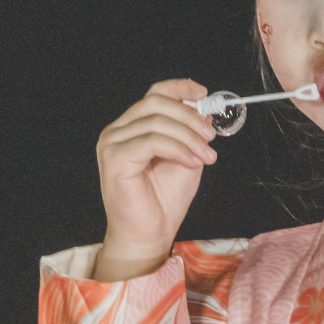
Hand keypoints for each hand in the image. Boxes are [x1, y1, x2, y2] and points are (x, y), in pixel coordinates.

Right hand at [94, 80, 215, 281]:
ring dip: (189, 137)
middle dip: (190, 117)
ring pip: (156, 122)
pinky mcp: (114, 158)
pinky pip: (152, 141)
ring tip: (206, 156)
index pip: (154, 94)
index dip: (179, 88)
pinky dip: (178, 148)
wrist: (149, 234)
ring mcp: (112, 143)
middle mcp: (117, 131)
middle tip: (210, 137)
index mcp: (132, 127)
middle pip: (156, 103)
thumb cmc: (163, 200)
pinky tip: (191, 161)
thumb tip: (204, 109)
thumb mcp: (186, 157)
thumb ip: (190, 133)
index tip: (203, 94)